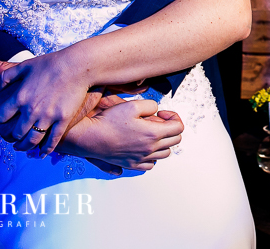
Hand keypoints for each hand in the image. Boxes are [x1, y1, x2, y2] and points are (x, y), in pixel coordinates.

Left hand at [0, 53, 91, 155]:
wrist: (77, 65)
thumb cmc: (51, 63)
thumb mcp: (25, 65)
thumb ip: (6, 74)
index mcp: (19, 96)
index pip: (0, 117)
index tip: (1, 122)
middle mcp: (31, 110)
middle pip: (15, 133)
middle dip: (10, 137)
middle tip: (11, 138)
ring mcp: (48, 116)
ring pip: (32, 140)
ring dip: (25, 147)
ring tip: (22, 147)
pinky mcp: (63, 120)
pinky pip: (52, 140)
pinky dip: (46, 149)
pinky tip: (42, 152)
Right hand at [60, 99, 183, 171]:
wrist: (90, 137)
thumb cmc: (109, 121)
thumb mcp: (132, 104)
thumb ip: (151, 105)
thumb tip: (156, 111)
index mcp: (153, 134)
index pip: (179, 127)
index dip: (174, 117)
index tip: (162, 113)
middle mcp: (150, 149)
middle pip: (175, 141)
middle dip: (171, 128)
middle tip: (159, 122)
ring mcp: (141, 159)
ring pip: (165, 154)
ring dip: (163, 142)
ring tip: (152, 133)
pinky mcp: (132, 165)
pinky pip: (150, 164)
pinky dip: (152, 156)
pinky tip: (144, 146)